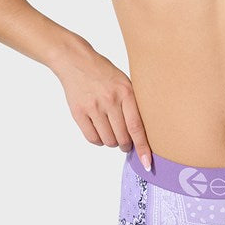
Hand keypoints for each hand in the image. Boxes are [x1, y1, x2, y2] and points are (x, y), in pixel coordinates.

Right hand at [51, 42, 153, 169]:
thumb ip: (133, 104)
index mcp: (126, 92)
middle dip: (126, 144)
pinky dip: (98, 140)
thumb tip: (140, 134)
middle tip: (125, 141)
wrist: (76, 61)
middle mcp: (110, 100)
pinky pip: (92, 138)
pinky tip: (99, 131)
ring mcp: (93, 107)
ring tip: (111, 131)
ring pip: (108, 140)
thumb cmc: (104, 73)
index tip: (147, 163)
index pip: (137, 127)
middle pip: (122, 138)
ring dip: (112, 142)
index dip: (143, 147)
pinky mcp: (78, 112)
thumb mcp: (124, 82)